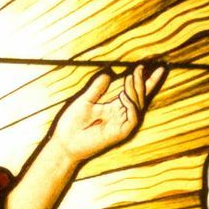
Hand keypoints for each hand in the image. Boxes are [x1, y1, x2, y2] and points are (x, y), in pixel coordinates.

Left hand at [50, 64, 164, 168]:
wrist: (65, 142)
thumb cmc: (72, 123)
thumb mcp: (84, 101)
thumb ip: (96, 89)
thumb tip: (108, 74)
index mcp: (113, 107)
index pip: (132, 93)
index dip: (141, 81)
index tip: (142, 66)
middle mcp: (120, 114)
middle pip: (139, 98)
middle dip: (144, 83)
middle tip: (141, 68)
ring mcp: (121, 124)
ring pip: (137, 106)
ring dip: (135, 92)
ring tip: (130, 78)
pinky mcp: (120, 133)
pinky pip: (132, 119)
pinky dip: (131, 107)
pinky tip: (125, 96)